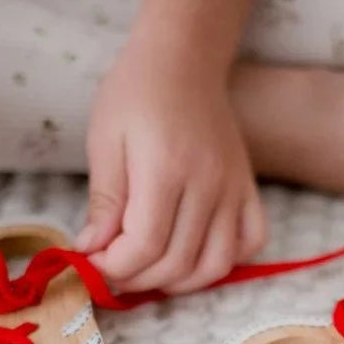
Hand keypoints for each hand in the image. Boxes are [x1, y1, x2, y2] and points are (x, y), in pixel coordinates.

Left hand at [77, 37, 266, 293]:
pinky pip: (249, 244)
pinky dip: (224, 263)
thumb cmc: (136, 95)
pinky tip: (193, 255)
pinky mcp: (248, 190)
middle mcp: (208, 185)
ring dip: (178, 282)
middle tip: (113, 268)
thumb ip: (103, 201)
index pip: (144, 246)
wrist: (183, 60)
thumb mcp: (105, 142)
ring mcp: (234, 190)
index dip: (114, 267)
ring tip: (149, 270)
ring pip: (215, 265)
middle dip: (137, 279)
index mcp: (166, 169)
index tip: (94, 261)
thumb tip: (93, 250)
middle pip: (177, 263)